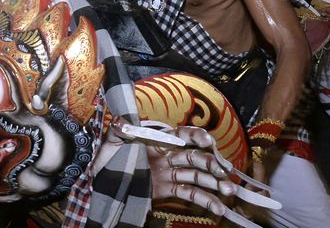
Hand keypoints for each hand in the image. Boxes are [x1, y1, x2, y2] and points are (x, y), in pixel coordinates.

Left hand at [112, 121, 279, 227]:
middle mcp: (168, 154)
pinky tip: (219, 208)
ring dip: (215, 182)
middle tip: (225, 171)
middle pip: (195, 156)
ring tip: (229, 190)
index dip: (195, 136)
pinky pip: (190, 194)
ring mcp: (170, 172)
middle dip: (212, 162)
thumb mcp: (111, 143)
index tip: (208, 140)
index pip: (181, 135)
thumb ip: (119, 131)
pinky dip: (206, 200)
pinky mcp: (168, 189)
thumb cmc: (106, 158)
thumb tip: (120, 120)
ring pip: (197, 175)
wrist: (100, 182)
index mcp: (157, 140)